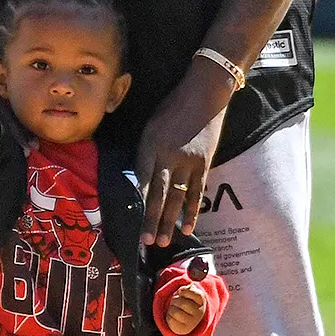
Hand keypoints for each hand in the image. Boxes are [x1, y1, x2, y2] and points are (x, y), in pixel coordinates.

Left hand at [136, 64, 231, 246]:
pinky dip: (192, 211)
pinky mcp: (204, 163)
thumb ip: (146, 152)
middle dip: (151, 219)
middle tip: (146, 241)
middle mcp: (168, 156)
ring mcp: (188, 161)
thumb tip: (140, 178)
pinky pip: (197, 192)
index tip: (129, 222)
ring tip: (164, 241)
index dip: (136, 203)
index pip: (141, 180)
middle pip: (158, 193)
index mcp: (150, 145)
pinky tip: (187, 227)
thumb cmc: (173, 108)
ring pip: (177, 197)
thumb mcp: (152, 126)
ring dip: (170, 221)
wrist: (204, 94)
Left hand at [162, 281, 208, 334]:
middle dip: (176, 300)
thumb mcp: (190, 293)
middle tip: (178, 302)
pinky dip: (169, 316)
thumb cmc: (188, 304)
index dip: (183, 291)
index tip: (183, 293)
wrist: (188, 321)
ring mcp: (192, 322)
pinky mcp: (183, 329)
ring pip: (175, 312)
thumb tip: (191, 285)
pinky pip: (170, 320)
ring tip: (176, 309)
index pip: (190, 292)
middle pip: (181, 303)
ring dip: (172, 308)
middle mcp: (199, 313)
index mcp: (202, 302)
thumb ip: (190, 288)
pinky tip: (174, 317)